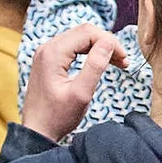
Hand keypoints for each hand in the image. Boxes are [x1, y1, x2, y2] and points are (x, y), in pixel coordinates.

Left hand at [22, 24, 128, 140]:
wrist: (37, 131)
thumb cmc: (57, 117)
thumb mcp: (81, 94)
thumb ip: (95, 66)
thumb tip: (109, 43)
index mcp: (53, 53)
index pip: (88, 32)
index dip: (110, 42)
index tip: (125, 60)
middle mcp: (47, 48)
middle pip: (84, 32)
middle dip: (107, 43)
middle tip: (124, 62)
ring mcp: (46, 53)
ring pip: (79, 38)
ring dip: (100, 47)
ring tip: (117, 63)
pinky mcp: (49, 59)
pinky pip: (73, 47)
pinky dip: (90, 52)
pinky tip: (100, 63)